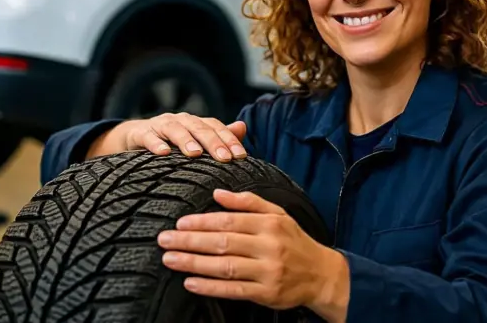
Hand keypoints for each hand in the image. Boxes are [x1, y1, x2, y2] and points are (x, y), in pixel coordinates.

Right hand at [86, 112, 247, 161]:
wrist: (135, 138)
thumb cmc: (171, 143)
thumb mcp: (195, 141)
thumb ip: (218, 136)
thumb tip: (242, 127)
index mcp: (195, 123)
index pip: (216, 127)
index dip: (229, 140)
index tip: (241, 156)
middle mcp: (180, 120)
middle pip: (199, 128)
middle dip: (213, 142)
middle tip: (224, 158)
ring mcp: (160, 125)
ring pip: (175, 129)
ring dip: (186, 140)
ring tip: (196, 153)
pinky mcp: (141, 133)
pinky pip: (148, 137)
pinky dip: (156, 144)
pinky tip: (164, 153)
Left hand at [157, 189, 349, 320]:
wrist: (321, 274)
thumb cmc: (294, 241)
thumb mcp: (278, 214)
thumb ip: (249, 202)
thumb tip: (218, 192)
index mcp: (269, 224)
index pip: (230, 221)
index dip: (202, 222)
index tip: (180, 223)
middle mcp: (268, 246)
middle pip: (223, 243)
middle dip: (190, 241)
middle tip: (165, 240)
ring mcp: (268, 271)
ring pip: (225, 267)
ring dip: (194, 263)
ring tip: (170, 259)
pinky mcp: (267, 293)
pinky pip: (234, 290)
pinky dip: (210, 287)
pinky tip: (191, 283)